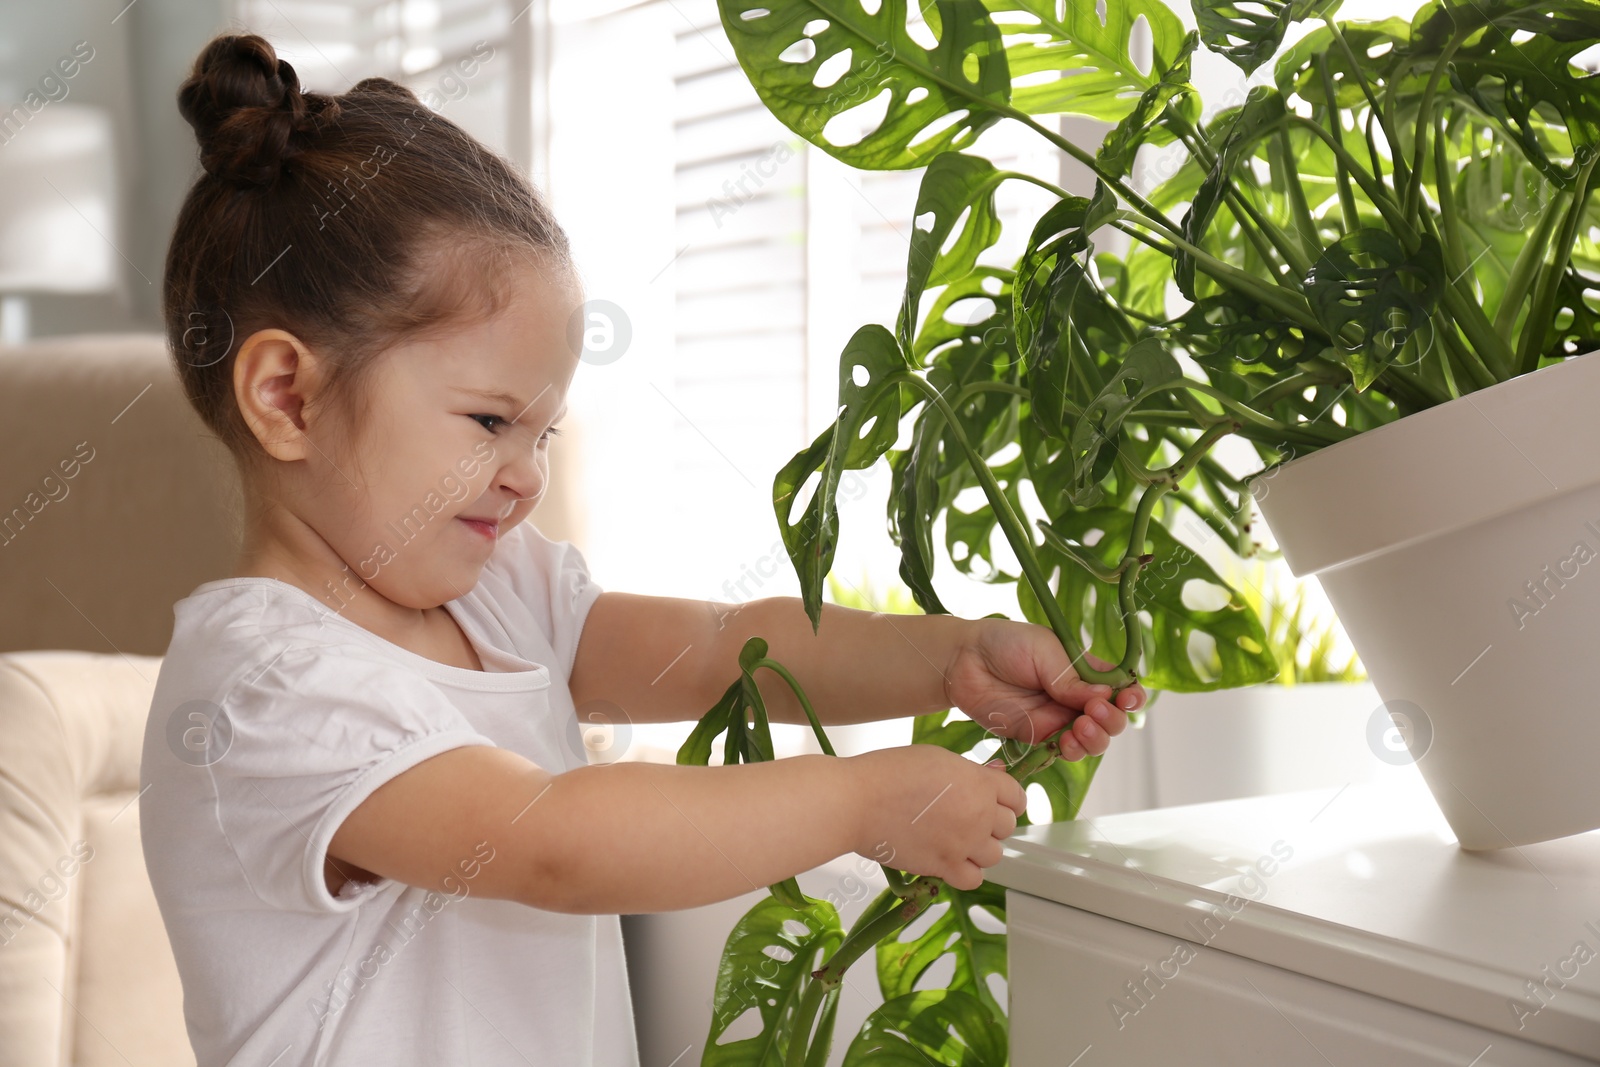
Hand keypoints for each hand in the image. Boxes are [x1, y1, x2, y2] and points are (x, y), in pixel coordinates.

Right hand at [850, 745, 1027, 891]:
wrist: (857, 802)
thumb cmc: (888, 773)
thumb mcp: (936, 758)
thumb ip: (970, 772)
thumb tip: (993, 776)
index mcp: (979, 783)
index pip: (1017, 797)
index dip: (1006, 799)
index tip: (994, 802)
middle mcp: (979, 814)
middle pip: (1007, 827)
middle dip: (990, 823)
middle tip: (966, 817)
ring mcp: (964, 843)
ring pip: (994, 855)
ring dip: (978, 848)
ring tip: (955, 839)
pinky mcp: (945, 867)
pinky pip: (974, 879)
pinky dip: (966, 872)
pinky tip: (950, 859)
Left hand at [943, 618, 1146, 761]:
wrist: (964, 660)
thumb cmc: (1005, 643)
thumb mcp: (1044, 650)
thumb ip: (1071, 677)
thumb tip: (1104, 696)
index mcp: (1085, 670)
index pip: (1120, 687)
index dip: (1131, 697)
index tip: (1129, 699)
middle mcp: (1077, 697)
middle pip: (1112, 718)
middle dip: (1112, 719)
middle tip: (1094, 710)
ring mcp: (1059, 718)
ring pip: (1093, 739)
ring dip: (1096, 738)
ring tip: (1082, 726)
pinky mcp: (1038, 735)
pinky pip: (1065, 750)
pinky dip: (1074, 750)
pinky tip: (1068, 741)